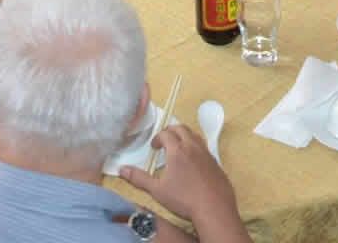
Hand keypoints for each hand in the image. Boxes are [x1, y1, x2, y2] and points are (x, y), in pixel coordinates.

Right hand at [119, 124, 238, 221]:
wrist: (214, 208)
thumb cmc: (183, 199)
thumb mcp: (157, 190)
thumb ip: (139, 178)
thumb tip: (121, 169)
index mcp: (178, 150)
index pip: (166, 134)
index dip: (158, 138)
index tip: (154, 147)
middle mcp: (193, 147)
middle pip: (181, 129)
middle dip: (171, 131)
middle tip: (165, 142)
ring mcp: (207, 154)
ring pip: (195, 136)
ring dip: (185, 137)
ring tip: (179, 148)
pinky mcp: (216, 163)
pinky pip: (205, 148)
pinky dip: (196, 148)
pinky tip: (193, 163)